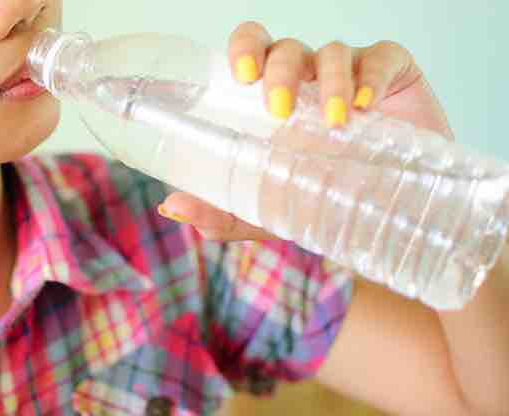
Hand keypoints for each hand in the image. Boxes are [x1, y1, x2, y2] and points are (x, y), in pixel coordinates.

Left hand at [157, 21, 453, 241]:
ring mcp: (350, 73)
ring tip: (334, 123)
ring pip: (332, 53)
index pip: (252, 52)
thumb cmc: (321, 201)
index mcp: (272, 98)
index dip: (244, 49)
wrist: (385, 218)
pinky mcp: (393, 75)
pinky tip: (365, 106)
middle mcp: (308, 79)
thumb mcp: (266, 213)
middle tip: (279, 110)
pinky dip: (371, 78)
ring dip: (330, 81)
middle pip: (285, 48)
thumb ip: (221, 211)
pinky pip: (382, 59)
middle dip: (279, 70)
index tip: (240, 74)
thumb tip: (170, 206)